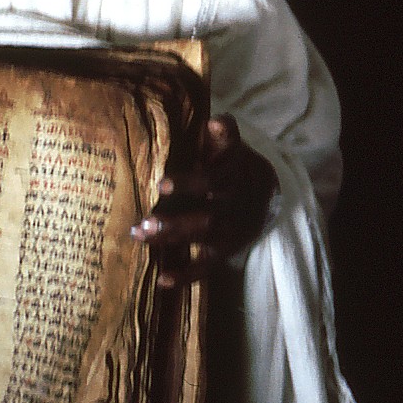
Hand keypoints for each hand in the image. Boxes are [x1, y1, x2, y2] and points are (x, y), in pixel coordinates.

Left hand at [130, 116, 276, 286]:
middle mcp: (233, 209)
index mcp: (232, 179)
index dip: (189, 184)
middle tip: (143, 224)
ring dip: (172, 242)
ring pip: (203, 242)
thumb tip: (216, 121)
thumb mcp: (231, 146)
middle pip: (206, 220)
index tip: (161, 184)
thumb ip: (224, 133)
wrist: (262, 193)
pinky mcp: (224, 252)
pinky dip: (186, 276)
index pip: (212, 182)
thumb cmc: (230, 163)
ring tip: (141, 238)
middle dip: (174, 223)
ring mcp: (230, 234)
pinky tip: (162, 281)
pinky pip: (206, 268)